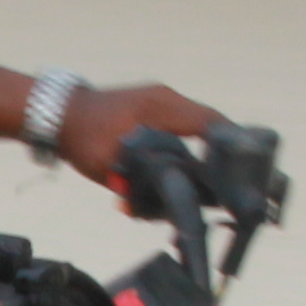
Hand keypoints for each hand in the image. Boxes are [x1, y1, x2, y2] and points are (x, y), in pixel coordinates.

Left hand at [55, 81, 229, 211]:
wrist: (56, 115)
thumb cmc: (81, 137)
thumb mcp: (111, 165)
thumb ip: (143, 184)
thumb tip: (173, 205)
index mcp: (162, 107)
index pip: (213, 123)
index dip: (235, 148)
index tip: (249, 173)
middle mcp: (168, 100)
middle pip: (213, 126)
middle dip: (226, 156)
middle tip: (236, 186)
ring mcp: (162, 103)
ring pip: (200, 128)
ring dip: (208, 154)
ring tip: (215, 185)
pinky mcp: (154, 112)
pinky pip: (183, 130)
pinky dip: (190, 150)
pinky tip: (188, 175)